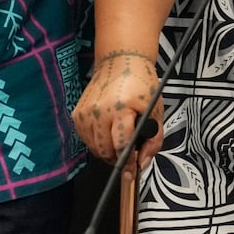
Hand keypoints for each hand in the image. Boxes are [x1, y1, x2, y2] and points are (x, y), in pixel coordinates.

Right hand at [74, 50, 162, 166]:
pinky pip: (86, 139)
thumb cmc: (140, 83)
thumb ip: (153, 140)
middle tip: (129, 153)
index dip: (128, 163)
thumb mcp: (156, 111)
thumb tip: (142, 163)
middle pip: (105, 151)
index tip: (132, 172)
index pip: (121, 146)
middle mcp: (99, 111)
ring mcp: (85, 112)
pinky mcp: (77, 113)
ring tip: (119, 139)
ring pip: (94, 148)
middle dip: (118, 158)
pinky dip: (97, 141)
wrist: (120, 61)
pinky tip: (108, 130)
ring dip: (107, 150)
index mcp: (120, 109)